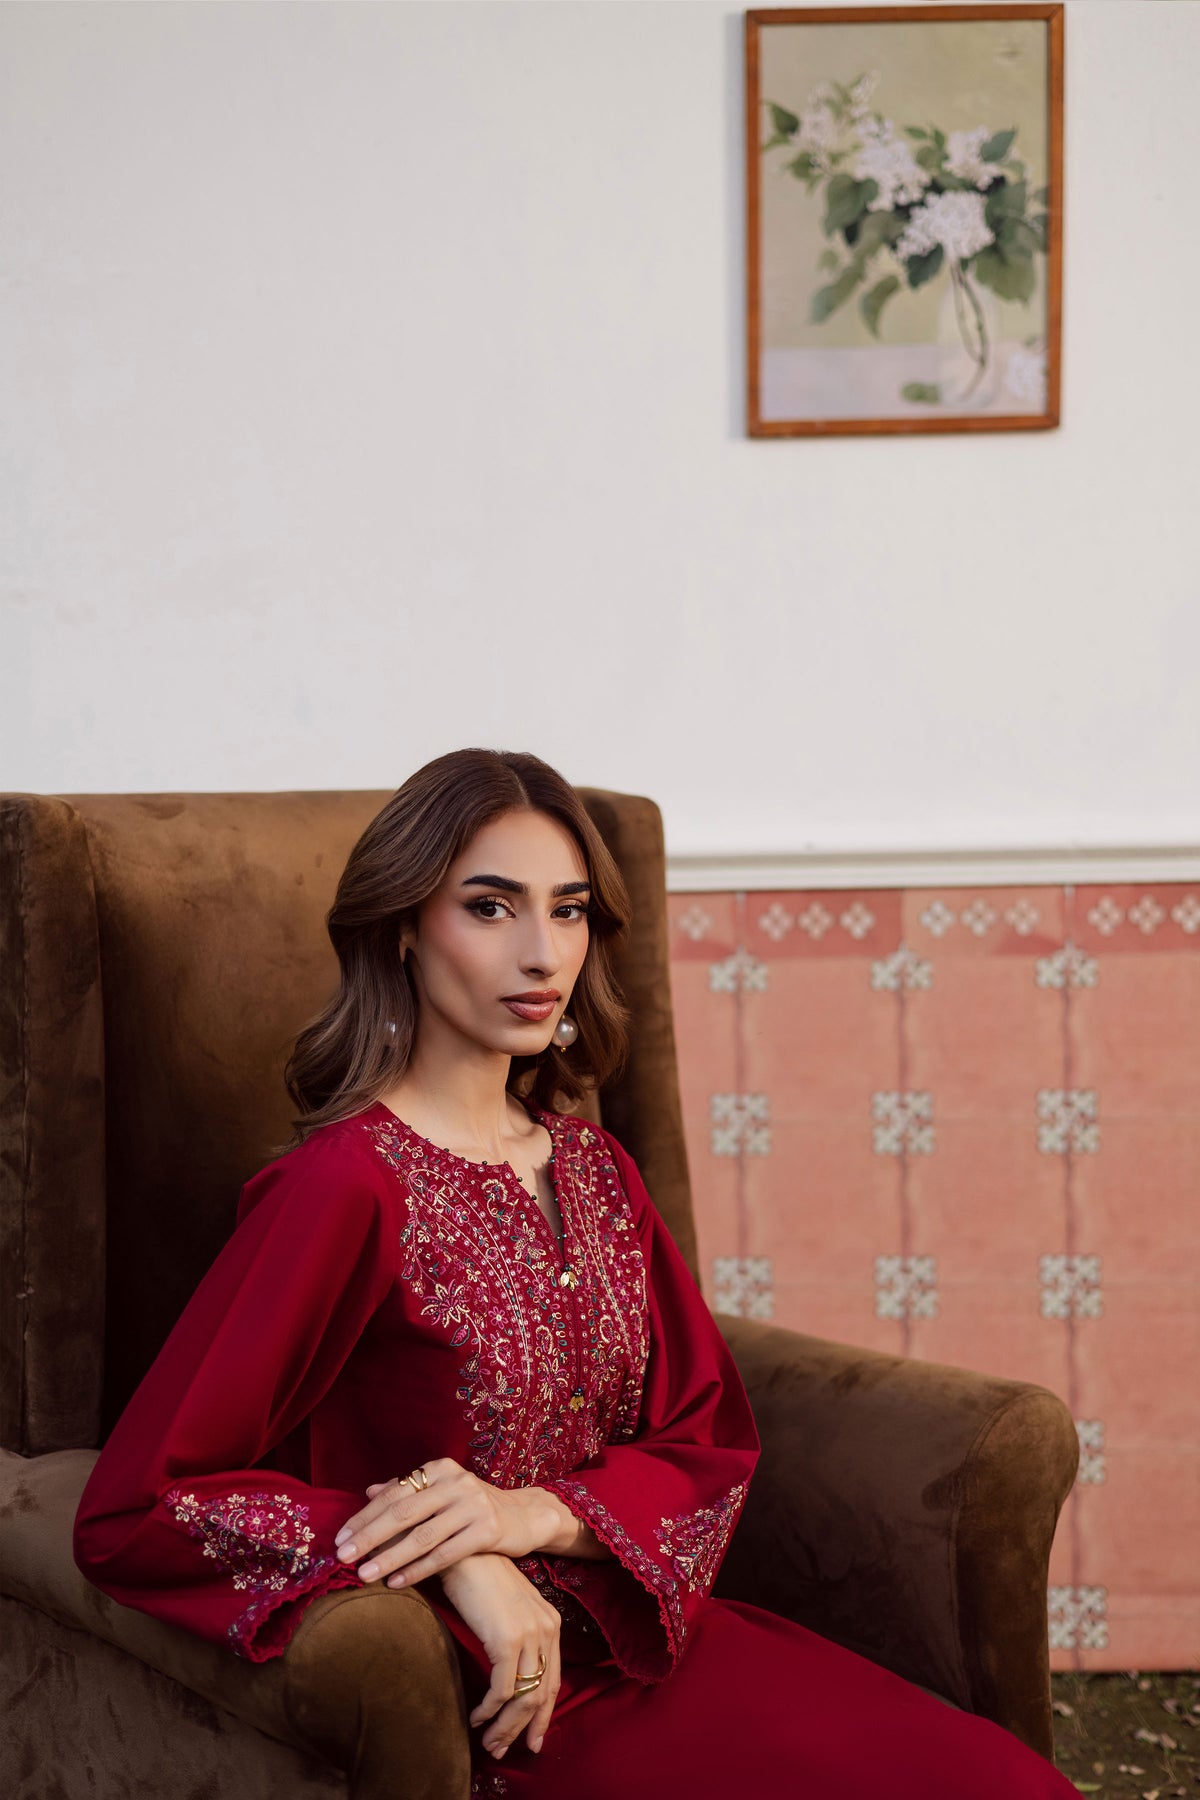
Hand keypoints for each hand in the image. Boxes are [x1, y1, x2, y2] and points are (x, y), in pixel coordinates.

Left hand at [333, 1458, 556, 1587]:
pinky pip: (445, 1554)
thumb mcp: (442, 1494)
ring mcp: (473, 1504)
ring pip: (422, 1536)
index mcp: (440, 1469)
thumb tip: (368, 1491)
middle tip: (342, 1557)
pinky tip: (397, 1583)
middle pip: (403, 1513)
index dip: (364, 1517)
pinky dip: (418, 1570)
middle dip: (369, 1537)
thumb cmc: (473, 1507)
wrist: (524, 1516)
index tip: (339, 1539)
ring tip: (364, 1575)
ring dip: (390, 1557)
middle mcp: (456, 1482)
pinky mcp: (487, 1529)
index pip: (393, 1494)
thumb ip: (408, 1492)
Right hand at [440, 1553, 561, 1759]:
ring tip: (488, 1743)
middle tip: (503, 1750)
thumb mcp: (506, 1609)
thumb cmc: (479, 1578)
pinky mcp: (507, 1639)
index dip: (542, 1714)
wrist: (465, 1550)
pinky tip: (476, 1717)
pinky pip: (502, 1689)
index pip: (552, 1679)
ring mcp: (529, 1634)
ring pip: (524, 1697)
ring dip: (504, 1726)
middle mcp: (546, 1628)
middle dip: (524, 1728)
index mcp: (550, 1622)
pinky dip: (489, 1710)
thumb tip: (506, 1678)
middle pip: (542, 1693)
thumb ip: (514, 1639)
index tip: (531, 1739)